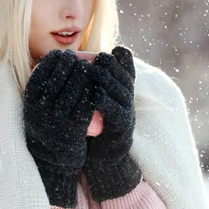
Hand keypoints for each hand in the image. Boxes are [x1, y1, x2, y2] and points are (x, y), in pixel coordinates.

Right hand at [23, 49, 94, 207]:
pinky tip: (94, 84)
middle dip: (69, 64)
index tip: (60, 54)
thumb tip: (48, 60)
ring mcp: (57, 120)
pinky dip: (90, 92)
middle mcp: (41, 111)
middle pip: (58, 78)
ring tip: (87, 66)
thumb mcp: (36, 108)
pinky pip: (85, 105)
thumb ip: (41, 89)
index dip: (52, 61)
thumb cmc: (47, 126)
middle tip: (77, 57)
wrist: (54, 159)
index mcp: (30, 103)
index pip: (40, 73)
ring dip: (82, 74)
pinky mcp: (73, 128)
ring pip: (73, 89)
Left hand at [84, 46, 141, 201]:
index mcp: (123, 92)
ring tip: (94, 71)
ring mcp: (127, 114)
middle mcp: (128, 101)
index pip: (125, 70)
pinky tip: (95, 95)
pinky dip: (107, 102)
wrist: (103, 155)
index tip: (100, 54)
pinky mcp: (122, 128)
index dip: (116, 61)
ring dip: (108, 80)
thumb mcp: (98, 100)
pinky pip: (116, 113)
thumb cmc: (97, 123)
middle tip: (96, 59)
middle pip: (124, 79)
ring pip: (121, 93)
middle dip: (111, 67)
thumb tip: (80, 59)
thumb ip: (93, 82)